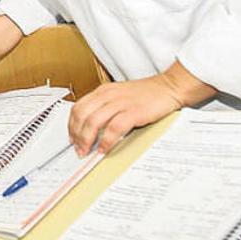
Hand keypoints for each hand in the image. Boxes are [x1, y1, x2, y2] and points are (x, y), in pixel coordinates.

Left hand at [68, 62, 214, 155]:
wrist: (169, 87)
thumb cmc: (146, 94)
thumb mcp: (120, 96)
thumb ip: (106, 107)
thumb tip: (92, 128)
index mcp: (103, 91)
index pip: (78, 107)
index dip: (71, 125)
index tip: (72, 138)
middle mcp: (108, 95)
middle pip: (81, 115)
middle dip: (76, 135)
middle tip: (78, 149)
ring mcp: (120, 103)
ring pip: (93, 122)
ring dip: (87, 140)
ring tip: (87, 151)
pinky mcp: (133, 112)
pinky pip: (113, 128)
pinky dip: (106, 141)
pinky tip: (104, 149)